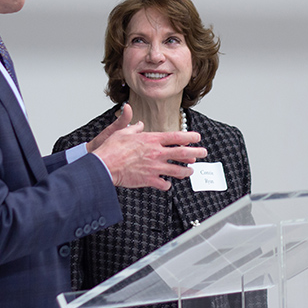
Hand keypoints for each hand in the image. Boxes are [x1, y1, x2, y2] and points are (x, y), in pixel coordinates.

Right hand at [91, 106, 206, 190]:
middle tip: (203, 153)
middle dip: (196, 153)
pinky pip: (164, 184)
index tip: (197, 137)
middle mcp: (156, 153)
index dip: (189, 137)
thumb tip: (138, 123)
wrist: (105, 165)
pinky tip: (167, 184)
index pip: (176, 137)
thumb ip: (133, 127)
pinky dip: (167, 185)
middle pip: (182, 152)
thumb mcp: (122, 132)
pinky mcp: (149, 180)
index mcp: (151, 140)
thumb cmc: (111, 149)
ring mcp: (154, 167)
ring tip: (190, 172)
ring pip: (177, 170)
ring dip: (186, 171)